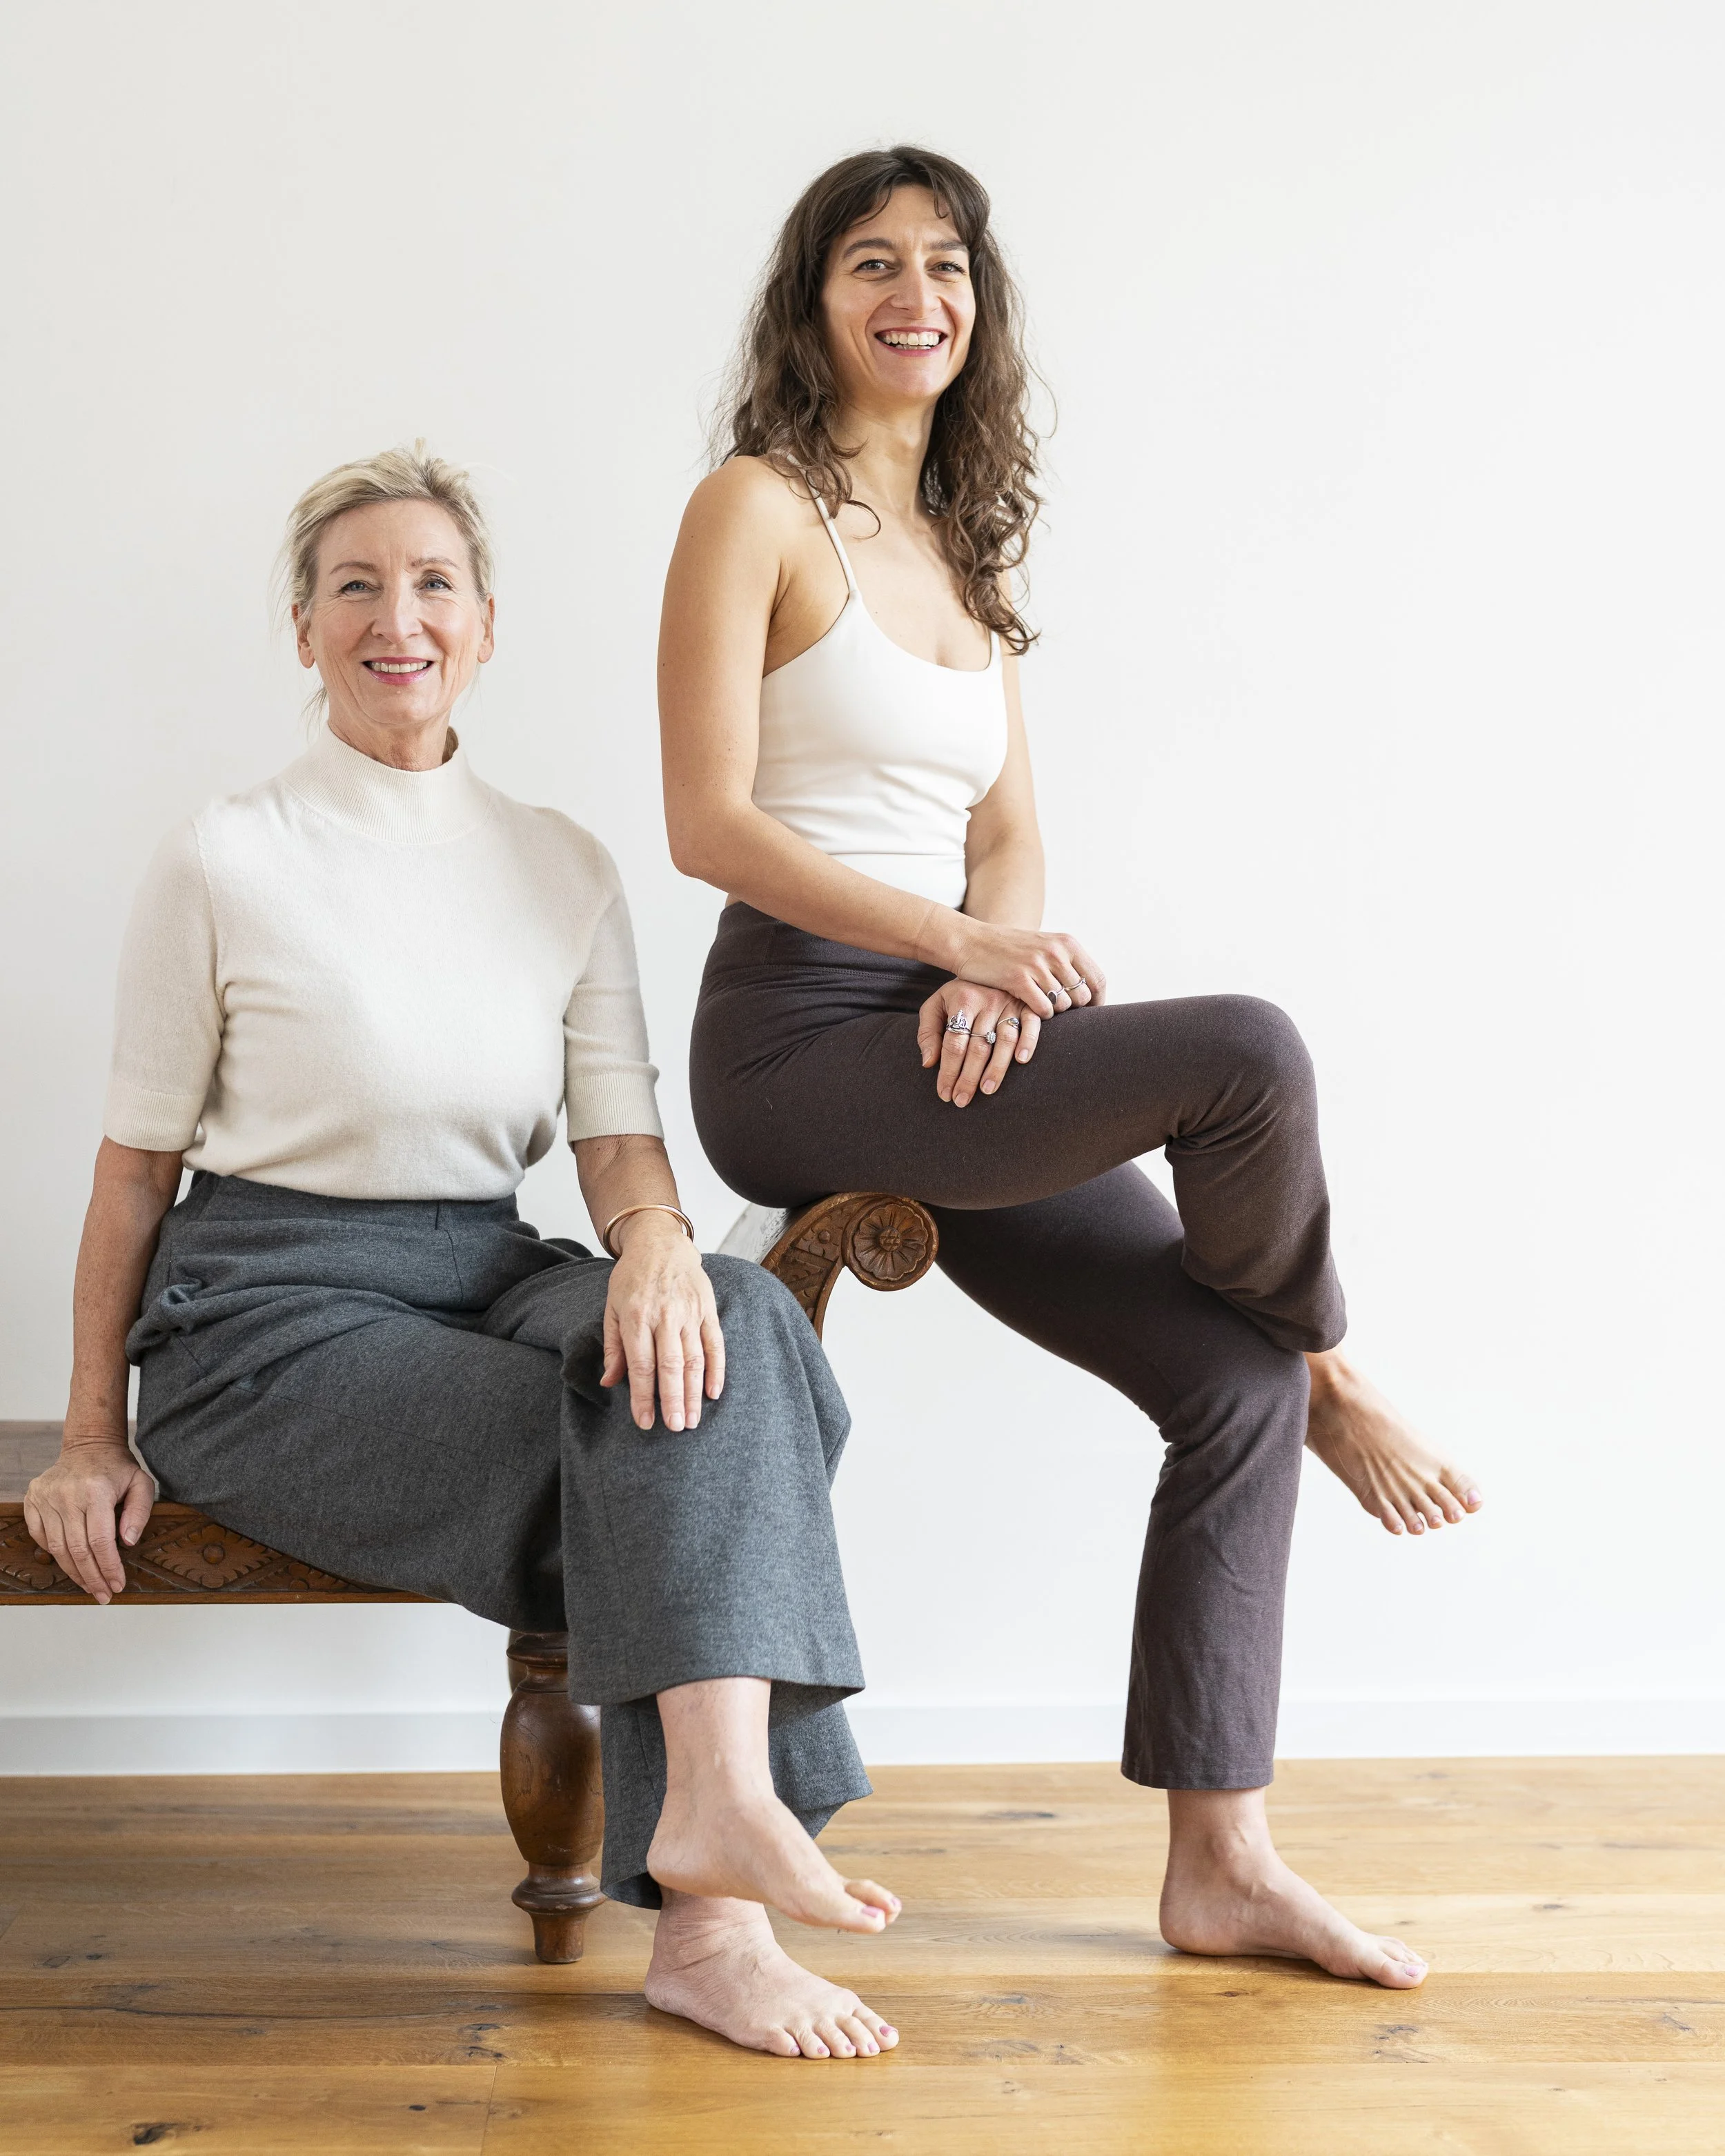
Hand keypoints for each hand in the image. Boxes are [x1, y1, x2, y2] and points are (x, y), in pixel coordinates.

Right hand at [24, 1440, 155, 1603]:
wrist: (89, 1446)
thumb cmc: (117, 1469)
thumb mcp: (141, 1484)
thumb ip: (139, 1513)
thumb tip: (128, 1543)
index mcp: (95, 1491)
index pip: (100, 1541)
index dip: (109, 1567)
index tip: (118, 1585)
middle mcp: (66, 1494)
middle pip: (78, 1550)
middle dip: (93, 1578)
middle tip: (104, 1594)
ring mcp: (45, 1497)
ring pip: (57, 1548)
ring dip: (74, 1572)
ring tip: (90, 1586)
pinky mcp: (32, 1500)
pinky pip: (40, 1537)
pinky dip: (55, 1554)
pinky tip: (71, 1564)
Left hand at [601, 1218, 725, 1431]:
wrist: (660, 1242)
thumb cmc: (632, 1278)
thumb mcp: (612, 1307)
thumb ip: (613, 1346)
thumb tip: (608, 1383)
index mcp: (636, 1317)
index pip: (640, 1364)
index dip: (642, 1396)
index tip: (645, 1421)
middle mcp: (664, 1316)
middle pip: (670, 1365)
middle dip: (673, 1400)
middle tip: (675, 1428)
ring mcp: (689, 1313)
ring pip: (694, 1359)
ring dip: (694, 1392)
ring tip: (692, 1419)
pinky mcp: (708, 1310)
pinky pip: (715, 1344)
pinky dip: (717, 1369)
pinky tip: (713, 1392)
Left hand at [917, 980, 1041, 1105]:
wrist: (985, 964)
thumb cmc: (958, 993)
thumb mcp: (935, 1005)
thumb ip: (928, 1033)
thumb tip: (928, 1064)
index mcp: (962, 999)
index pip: (954, 1042)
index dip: (948, 1070)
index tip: (944, 1094)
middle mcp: (987, 1000)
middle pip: (978, 1046)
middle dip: (968, 1077)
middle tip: (961, 1101)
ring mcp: (1009, 1003)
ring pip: (1004, 1040)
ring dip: (996, 1068)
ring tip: (987, 1090)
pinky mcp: (1027, 1004)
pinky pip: (1031, 1024)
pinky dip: (1028, 1042)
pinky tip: (1021, 1061)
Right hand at [943, 923, 1105, 1019]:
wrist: (971, 941)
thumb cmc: (1008, 950)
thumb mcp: (1043, 947)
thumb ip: (1066, 963)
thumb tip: (1089, 993)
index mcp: (1067, 943)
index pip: (1098, 979)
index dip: (1097, 1002)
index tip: (1090, 1014)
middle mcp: (1056, 952)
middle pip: (1083, 996)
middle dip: (1073, 1009)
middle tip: (1058, 1011)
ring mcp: (1038, 965)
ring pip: (1063, 1005)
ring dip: (1054, 1012)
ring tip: (1039, 1005)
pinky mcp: (1019, 979)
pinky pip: (1044, 1009)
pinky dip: (1039, 1014)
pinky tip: (1029, 1007)